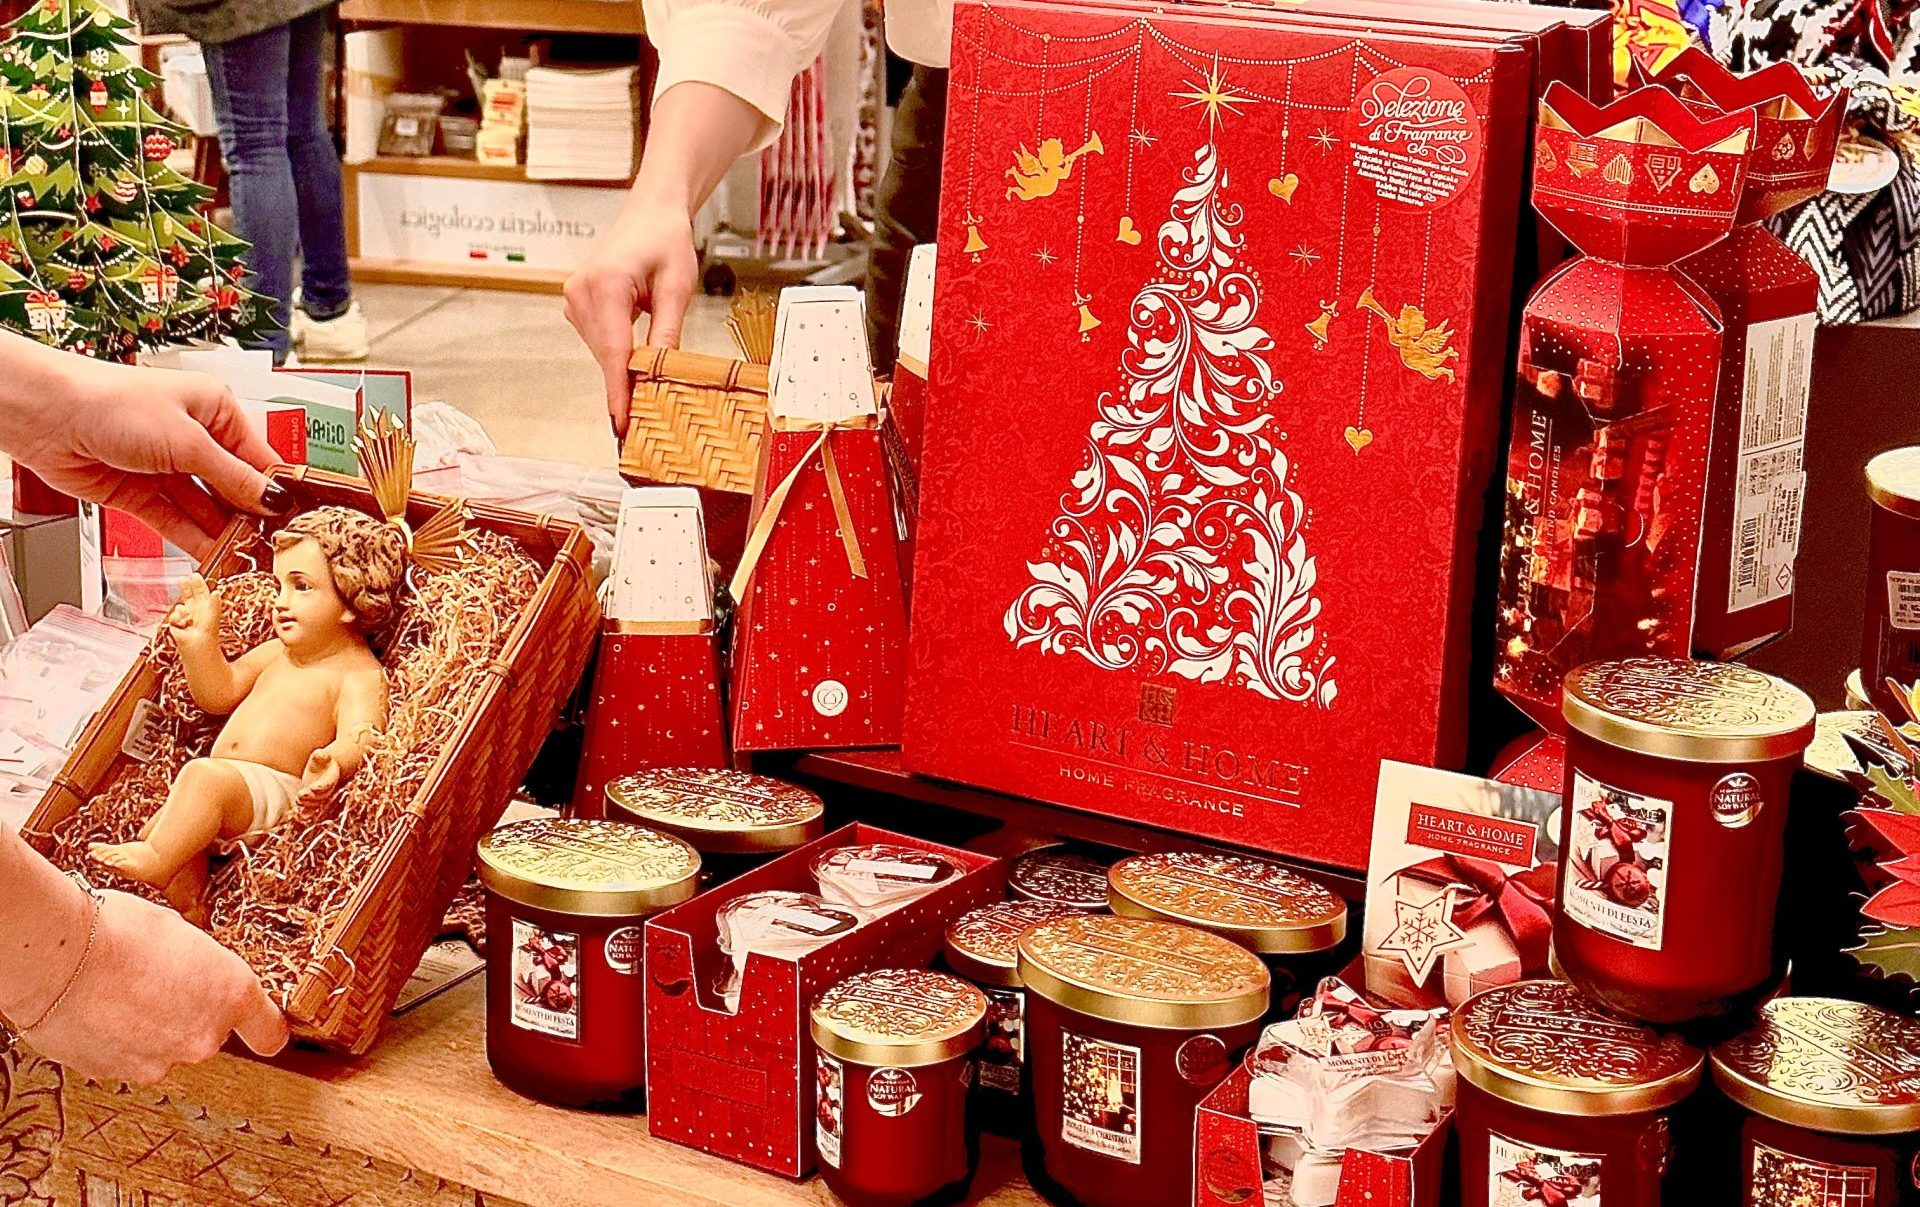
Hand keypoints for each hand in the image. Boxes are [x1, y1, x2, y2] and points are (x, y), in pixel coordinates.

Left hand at [6, 346, 282, 559]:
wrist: (45, 415)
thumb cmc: (112, 403)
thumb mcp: (189, 441)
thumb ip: (233, 477)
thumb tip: (274, 500)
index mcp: (215, 410)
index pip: (260, 456)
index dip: (278, 489)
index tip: (300, 519)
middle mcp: (193, 438)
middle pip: (234, 486)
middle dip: (253, 515)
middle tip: (278, 546)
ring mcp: (166, 468)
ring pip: (206, 508)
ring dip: (226, 533)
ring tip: (251, 558)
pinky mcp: (140, 494)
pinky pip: (177, 522)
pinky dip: (195, 540)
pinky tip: (217, 556)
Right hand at [24, 888, 287, 1084]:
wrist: (55, 957)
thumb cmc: (118, 929)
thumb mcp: (182, 933)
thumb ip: (202, 966)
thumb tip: (194, 972)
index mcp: (232, 995)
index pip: (270, 1033)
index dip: (262, 1027)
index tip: (257, 1024)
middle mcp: (203, 1037)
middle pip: (208, 1034)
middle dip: (189, 1014)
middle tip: (157, 982)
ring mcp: (159, 1061)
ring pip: (164, 1048)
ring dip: (150, 1030)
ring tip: (119, 993)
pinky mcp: (116, 1073)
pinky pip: (126, 1057)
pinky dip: (115, 1041)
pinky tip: (98, 1010)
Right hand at [166, 573, 219, 645]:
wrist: (198, 643)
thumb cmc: (208, 630)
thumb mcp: (213, 614)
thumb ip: (214, 602)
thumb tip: (216, 592)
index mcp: (205, 606)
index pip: (200, 592)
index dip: (197, 583)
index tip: (194, 575)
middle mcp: (195, 610)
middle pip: (188, 595)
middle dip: (185, 587)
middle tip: (182, 578)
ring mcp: (184, 616)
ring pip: (179, 606)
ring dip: (183, 611)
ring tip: (189, 618)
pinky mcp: (176, 623)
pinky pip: (174, 615)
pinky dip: (178, 618)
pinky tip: (183, 623)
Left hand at [295, 747, 342, 818]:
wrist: (325, 769)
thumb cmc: (322, 761)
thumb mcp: (322, 756)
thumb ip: (321, 756)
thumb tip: (320, 754)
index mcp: (330, 779)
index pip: (326, 785)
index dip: (320, 787)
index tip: (312, 788)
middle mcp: (326, 790)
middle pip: (321, 796)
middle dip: (313, 797)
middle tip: (302, 795)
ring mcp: (320, 796)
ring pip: (316, 803)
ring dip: (308, 804)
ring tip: (299, 800)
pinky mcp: (312, 800)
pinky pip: (311, 809)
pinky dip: (306, 812)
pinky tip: (302, 815)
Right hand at [563, 200, 697, 438]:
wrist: (651, 212)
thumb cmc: (666, 240)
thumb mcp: (677, 288)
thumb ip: (668, 331)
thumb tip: (662, 373)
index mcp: (607, 285)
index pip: (615, 351)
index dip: (619, 391)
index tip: (622, 424)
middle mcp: (581, 291)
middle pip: (607, 355)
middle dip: (626, 383)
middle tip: (646, 418)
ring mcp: (574, 296)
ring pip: (602, 350)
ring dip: (624, 364)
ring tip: (649, 372)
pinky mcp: (576, 301)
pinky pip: (599, 338)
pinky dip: (617, 350)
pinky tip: (636, 350)